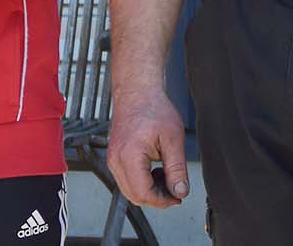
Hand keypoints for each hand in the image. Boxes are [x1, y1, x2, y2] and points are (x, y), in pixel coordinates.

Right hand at [107, 86, 188, 207]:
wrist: (137, 90)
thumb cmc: (153, 108)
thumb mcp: (173, 139)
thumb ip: (177, 169)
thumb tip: (180, 192)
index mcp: (129, 155)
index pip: (143, 194)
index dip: (163, 201)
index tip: (178, 197)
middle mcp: (115, 159)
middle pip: (135, 196)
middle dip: (157, 198)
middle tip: (174, 188)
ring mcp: (112, 157)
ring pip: (129, 190)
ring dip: (149, 190)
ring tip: (165, 174)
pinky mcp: (114, 155)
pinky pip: (126, 179)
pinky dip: (141, 182)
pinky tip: (154, 169)